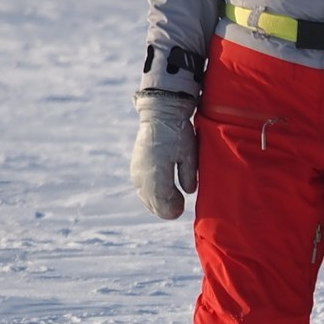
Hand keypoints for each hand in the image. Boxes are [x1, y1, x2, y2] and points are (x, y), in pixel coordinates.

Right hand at [130, 92, 198, 219]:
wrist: (160, 115)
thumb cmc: (178, 133)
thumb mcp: (188, 153)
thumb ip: (187, 175)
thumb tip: (188, 192)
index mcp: (157, 172)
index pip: (162, 202)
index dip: (173, 209)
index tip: (181, 207)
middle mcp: (143, 175)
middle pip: (153, 203)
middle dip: (166, 208)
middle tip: (179, 207)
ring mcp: (137, 172)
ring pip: (146, 198)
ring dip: (158, 203)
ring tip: (172, 200)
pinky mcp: (135, 169)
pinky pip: (141, 190)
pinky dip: (151, 196)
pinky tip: (161, 194)